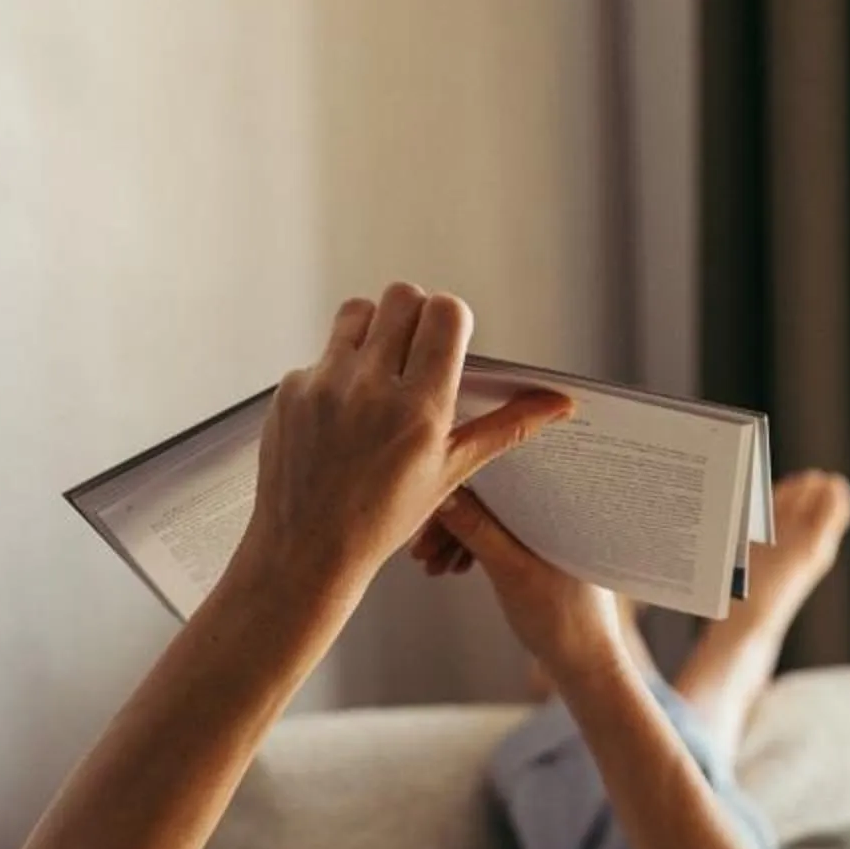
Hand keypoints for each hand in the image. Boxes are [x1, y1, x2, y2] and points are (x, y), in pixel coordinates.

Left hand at [229, 284, 573, 619]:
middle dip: (415, 315)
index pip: (445, 314)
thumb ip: (503, 428)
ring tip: (378, 374)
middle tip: (415, 353)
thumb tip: (557, 404)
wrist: (308, 552)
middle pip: (403, 296)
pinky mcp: (291, 389)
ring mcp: (325, 384)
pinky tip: (342, 415)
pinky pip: (323, 353)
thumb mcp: (451, 473)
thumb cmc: (382, 521)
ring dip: (375, 330)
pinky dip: (338, 372)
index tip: (449, 340)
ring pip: (359, 311)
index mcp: (419, 410)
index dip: (452, 319)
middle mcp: (371, 389)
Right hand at [410, 481, 628, 678]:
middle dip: (450, 523)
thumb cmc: (562, 620)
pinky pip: (498, 538)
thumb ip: (479, 532)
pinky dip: (473, 551)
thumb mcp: (512, 573)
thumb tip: (443, 495)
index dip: (455, 495)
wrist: (586, 664)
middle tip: (420, 552)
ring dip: (456, 539)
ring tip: (432, 568)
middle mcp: (555, 510)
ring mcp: (546, 531)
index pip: (498, 480)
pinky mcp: (539, 551)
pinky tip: (452, 569)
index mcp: (558, 505)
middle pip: (489, 500)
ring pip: (489, 521)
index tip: (425, 518)